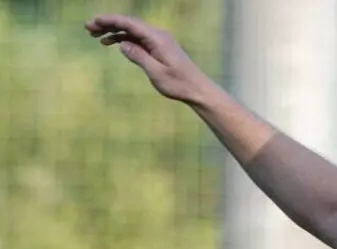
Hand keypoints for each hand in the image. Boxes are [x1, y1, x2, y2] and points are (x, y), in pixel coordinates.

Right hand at [85, 14, 212, 103]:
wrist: (197, 90)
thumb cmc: (179, 84)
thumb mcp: (156, 72)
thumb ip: (138, 57)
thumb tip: (122, 44)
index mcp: (157, 39)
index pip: (129, 23)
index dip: (110, 20)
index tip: (93, 22)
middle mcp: (158, 36)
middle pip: (129, 24)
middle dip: (108, 23)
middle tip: (88, 28)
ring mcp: (159, 41)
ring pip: (132, 31)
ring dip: (114, 31)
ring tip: (96, 36)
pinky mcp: (160, 48)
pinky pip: (139, 39)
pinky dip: (125, 39)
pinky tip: (112, 43)